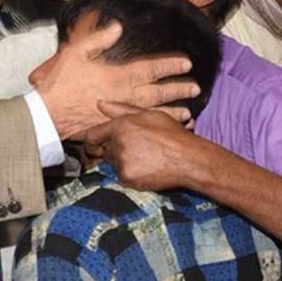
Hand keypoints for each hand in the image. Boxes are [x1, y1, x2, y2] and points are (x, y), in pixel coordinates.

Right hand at [30, 21, 197, 138]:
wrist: (49, 113)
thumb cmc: (61, 81)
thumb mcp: (76, 51)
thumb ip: (99, 38)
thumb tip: (119, 26)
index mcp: (119, 75)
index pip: (152, 69)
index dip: (171, 65)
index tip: (187, 62)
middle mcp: (124, 95)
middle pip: (159, 93)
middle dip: (179, 89)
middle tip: (196, 88)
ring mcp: (120, 112)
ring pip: (153, 112)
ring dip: (173, 111)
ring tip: (189, 113)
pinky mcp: (113, 125)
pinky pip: (140, 125)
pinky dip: (155, 125)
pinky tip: (164, 127)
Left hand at [84, 100, 203, 190]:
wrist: (188, 159)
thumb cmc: (172, 134)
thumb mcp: (149, 115)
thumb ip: (121, 109)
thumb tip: (100, 103)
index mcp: (121, 125)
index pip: (92, 135)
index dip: (94, 142)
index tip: (98, 146)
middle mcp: (118, 142)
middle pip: (105, 151)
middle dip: (116, 151)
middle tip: (137, 151)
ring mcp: (122, 161)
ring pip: (114, 164)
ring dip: (125, 163)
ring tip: (146, 159)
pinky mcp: (128, 177)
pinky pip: (122, 177)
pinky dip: (132, 175)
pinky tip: (147, 169)